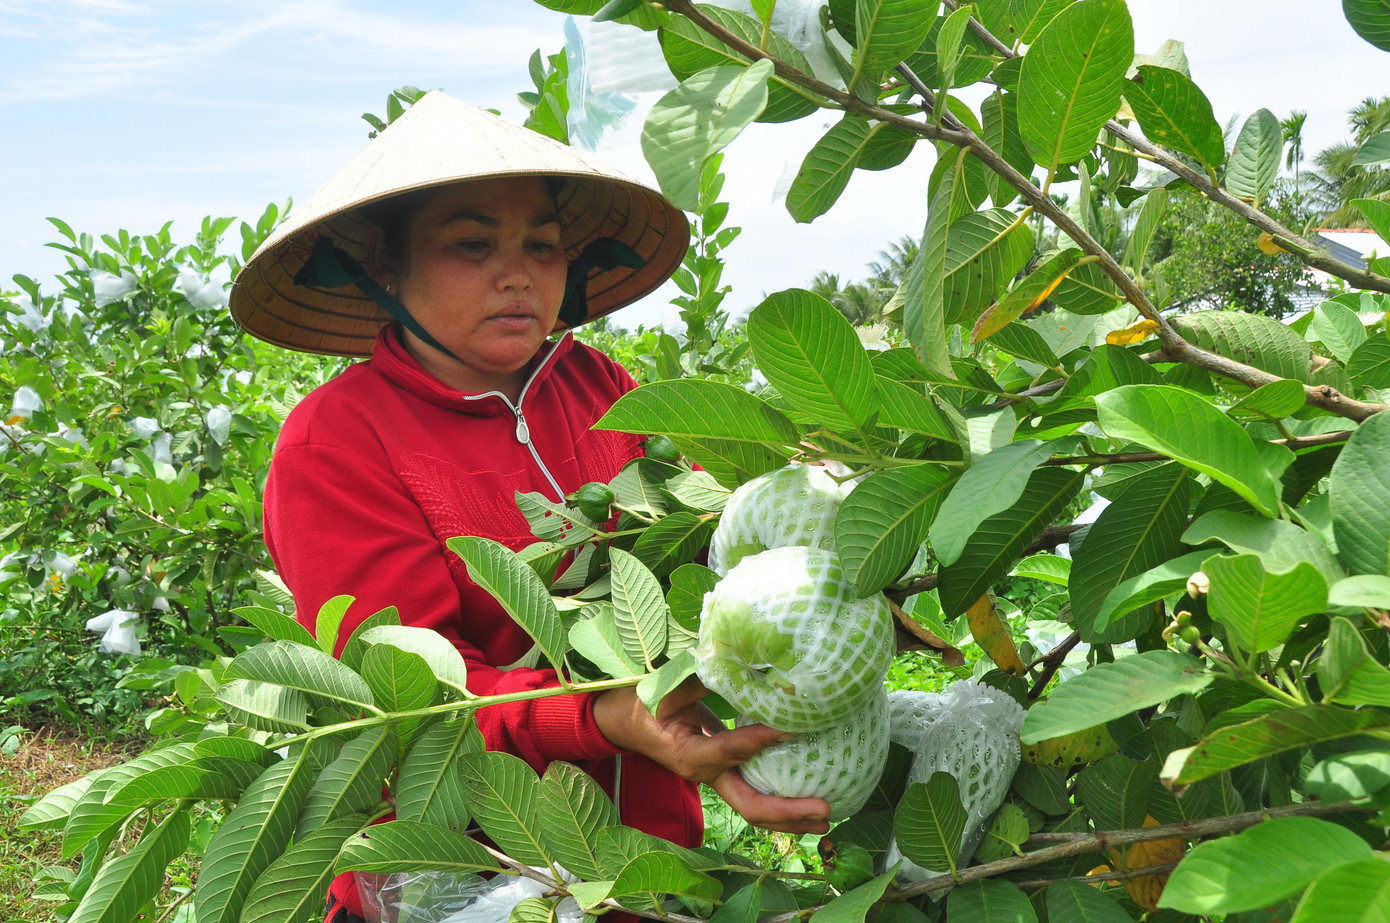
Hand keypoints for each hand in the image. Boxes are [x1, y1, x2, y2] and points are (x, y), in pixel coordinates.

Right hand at [593, 677, 830, 834]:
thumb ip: (701, 679)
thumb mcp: (666, 688)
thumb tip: (737, 661)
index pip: (733, 750)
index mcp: (689, 754)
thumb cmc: (644, 703)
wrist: (624, 723)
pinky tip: (809, 799)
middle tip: (826, 808)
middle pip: (750, 805)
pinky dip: (782, 801)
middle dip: (789, 811)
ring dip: (790, 817)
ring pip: (755, 808)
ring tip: (828, 819)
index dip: (765, 740)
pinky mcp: (724, 774)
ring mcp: (716, 779)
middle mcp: (706, 774)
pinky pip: (755, 795)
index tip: (797, 727)